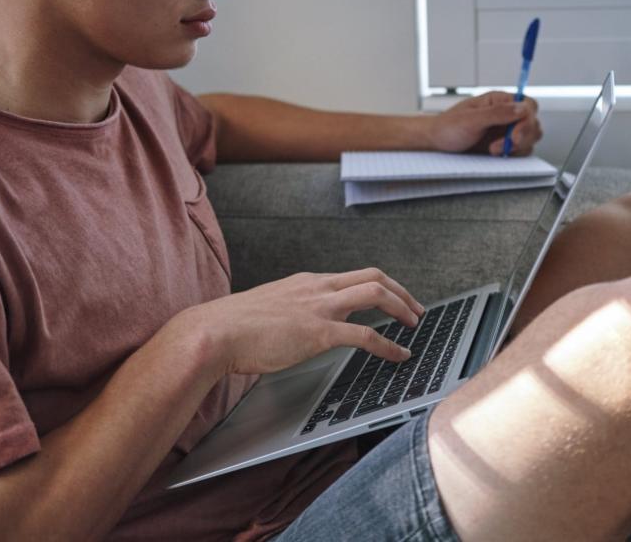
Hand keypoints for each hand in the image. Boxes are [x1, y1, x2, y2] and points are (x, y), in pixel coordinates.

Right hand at [191, 268, 424, 375]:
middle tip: (416, 308)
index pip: (353, 275)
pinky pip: (366, 335)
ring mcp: (320, 307)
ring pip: (376, 294)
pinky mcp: (319, 332)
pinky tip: (400, 355)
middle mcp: (318, 288)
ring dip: (402, 307)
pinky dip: (389, 345)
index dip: (380, 285)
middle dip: (401, 291)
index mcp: (306, 282)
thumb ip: (287, 313)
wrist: (214, 332)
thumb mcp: (267, 309)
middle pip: (374, 276)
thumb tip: (292, 327)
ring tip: (414, 324)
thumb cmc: (232, 327)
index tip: (392, 297)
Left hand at [428, 91, 542, 155]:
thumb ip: (497, 113)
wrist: (437, 143)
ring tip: (494, 149)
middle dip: (522, 137)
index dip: (526, 121)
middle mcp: (506, 114)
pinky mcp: (504, 145)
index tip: (514, 135)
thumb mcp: (470, 119)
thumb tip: (521, 108)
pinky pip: (521, 150)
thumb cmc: (448, 127)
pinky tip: (496, 154)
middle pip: (533, 123)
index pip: (528, 106)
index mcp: (499, 101)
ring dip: (516, 147)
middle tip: (503, 146)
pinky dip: (513, 154)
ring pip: (530, 138)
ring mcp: (506, 130)